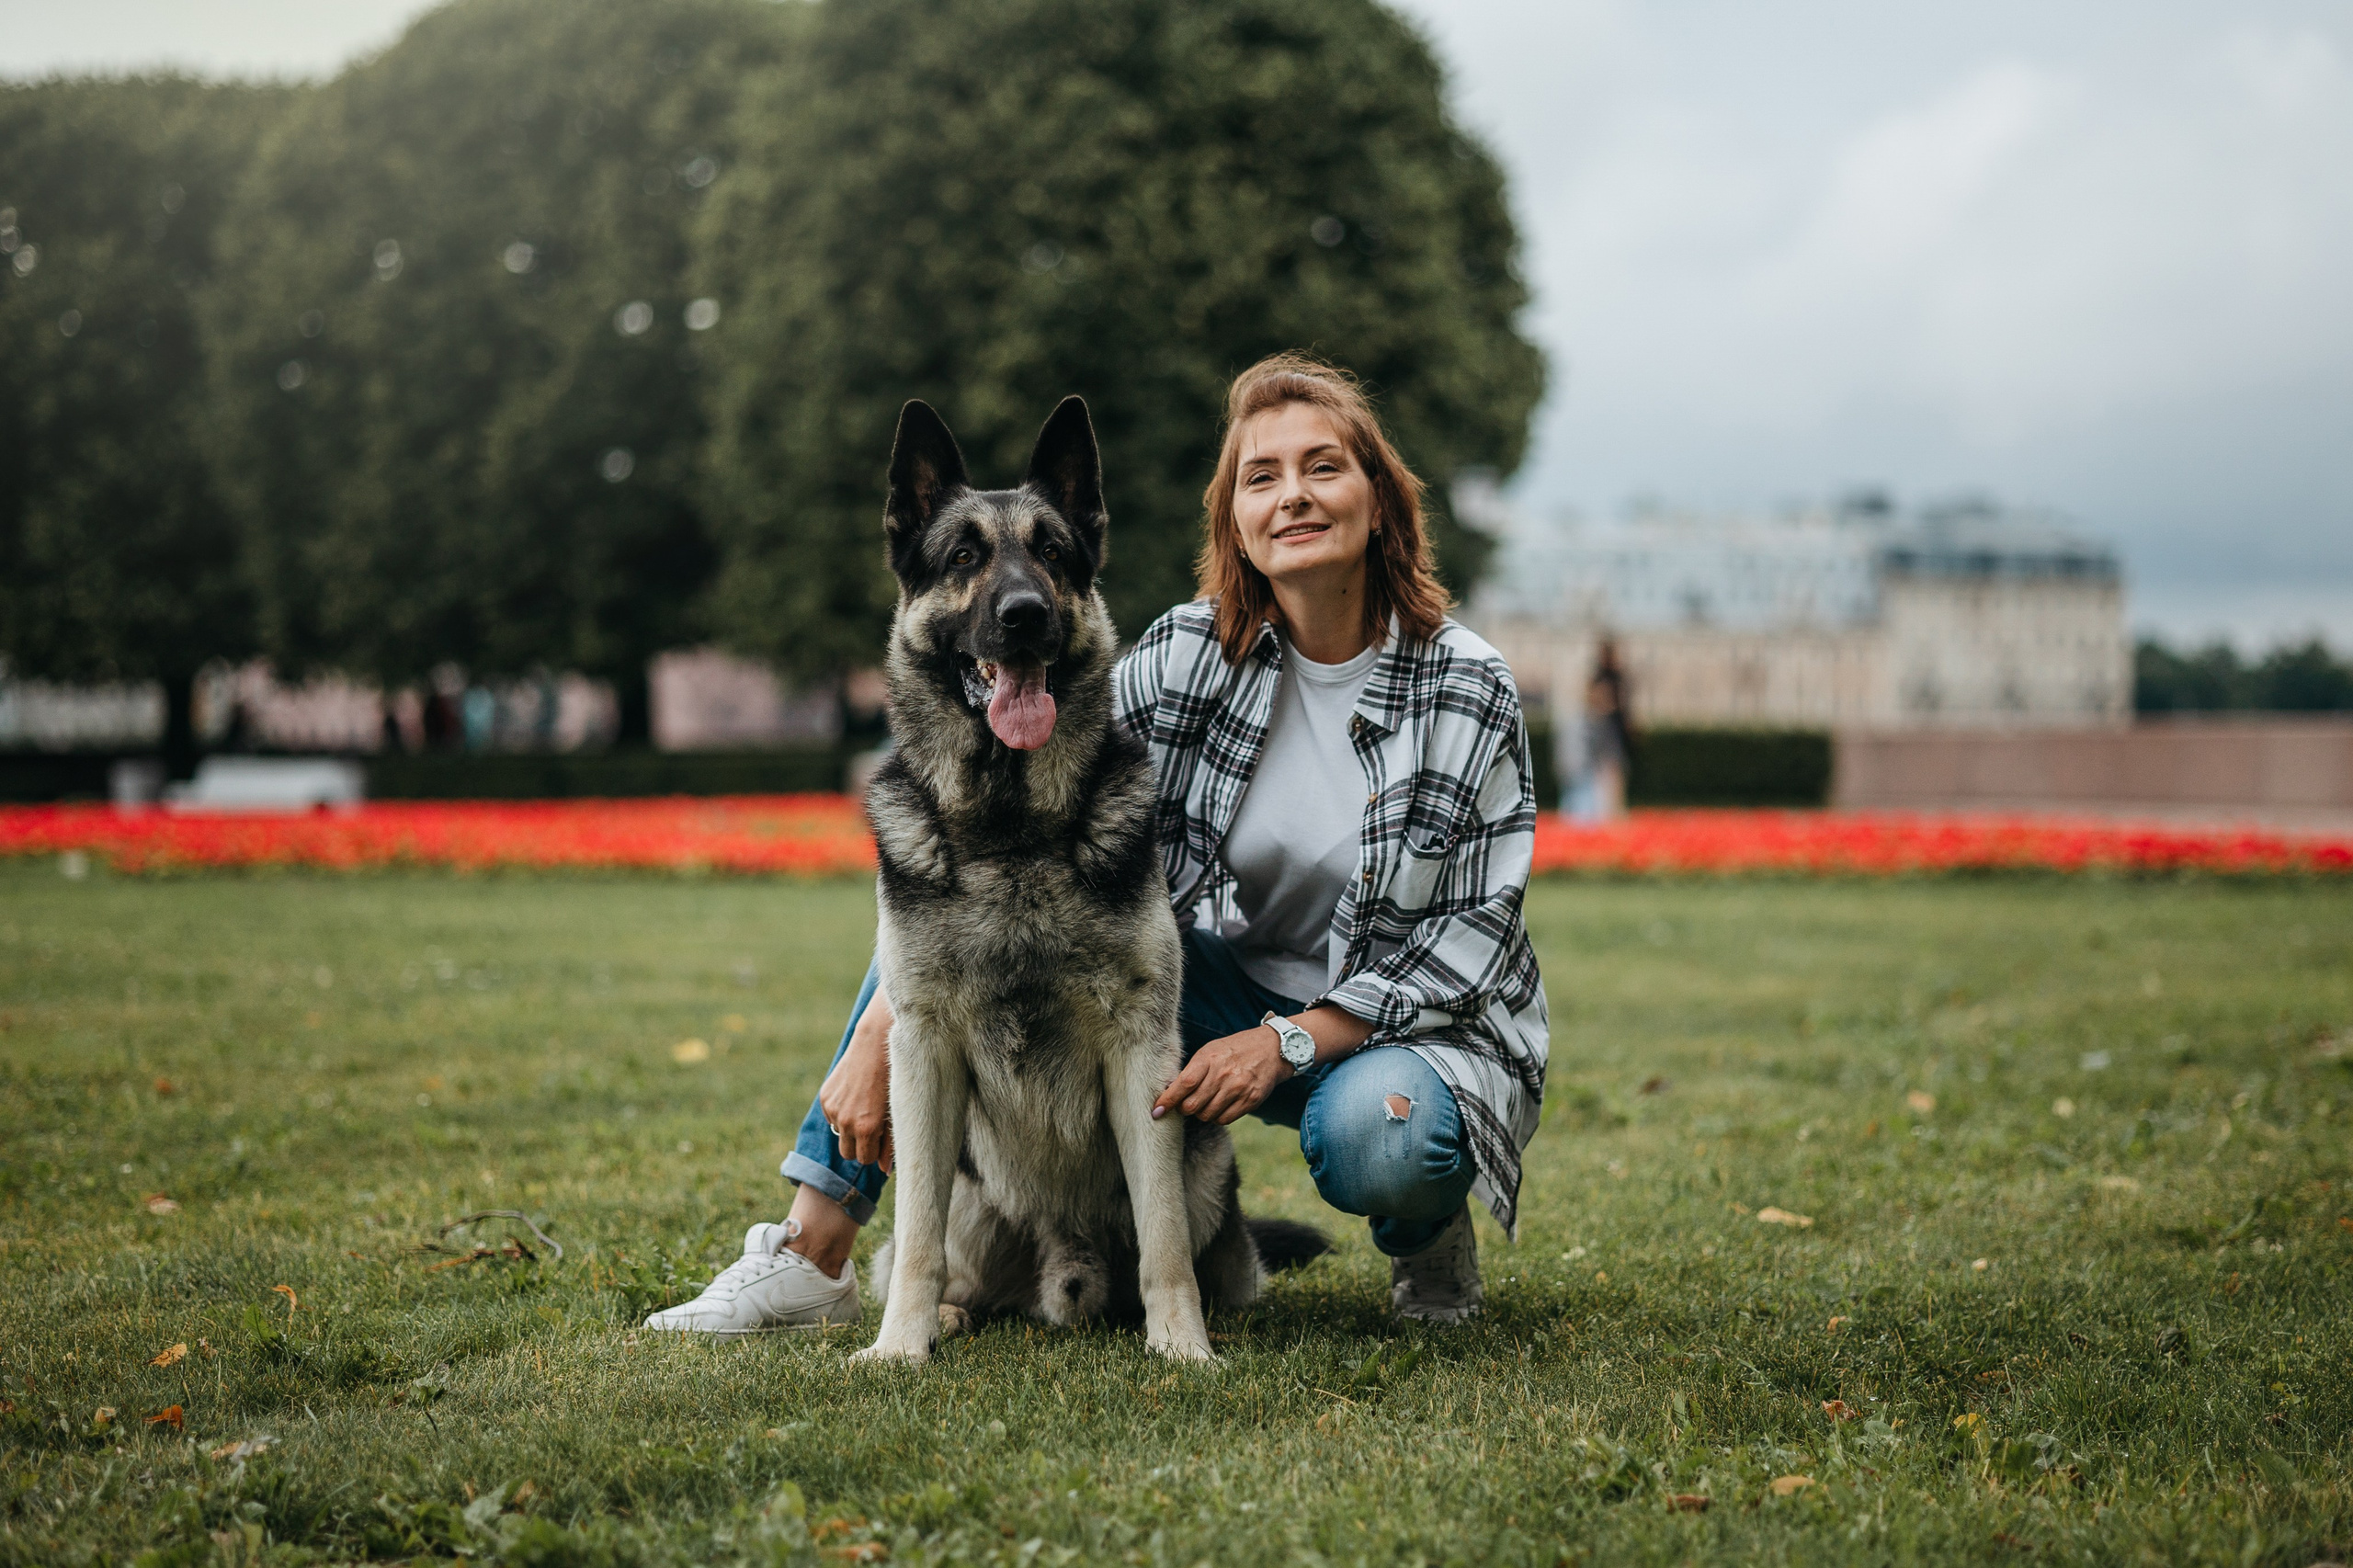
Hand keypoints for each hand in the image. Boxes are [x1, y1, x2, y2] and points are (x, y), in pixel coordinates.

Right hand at [820, 986, 894, 1169]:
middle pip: (848, 1153)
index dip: (874, 1152)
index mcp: (866, 1128)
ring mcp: (833, 1109)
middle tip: (872, 1128)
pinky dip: (841, 1112)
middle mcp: (846, 1121)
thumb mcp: (898, 1113)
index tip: (881, 1140)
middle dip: (860, 1146)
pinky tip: (855, 1095)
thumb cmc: (894, 1079)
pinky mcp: (825, 1097)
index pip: (864, 1160)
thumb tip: (885, 1170)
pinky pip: (832, 1117)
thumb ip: (890, 1144)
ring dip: (849, 1129)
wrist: (876, 1044)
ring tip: (865, 1107)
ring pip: (839, 1135)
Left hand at [1153, 1024, 1287, 1125]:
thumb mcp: (1211, 1051)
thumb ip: (1192, 1071)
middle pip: (1192, 1105)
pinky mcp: (1250, 1100)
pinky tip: (1219, 1106)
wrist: (1272, 1049)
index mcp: (1209, 1058)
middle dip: (1184, 1109)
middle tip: (1186, 1105)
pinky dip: (1217, 1117)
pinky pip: (1224, 1119)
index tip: (1156, 1111)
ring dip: (1202, 1113)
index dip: (1168, 1100)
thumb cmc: (1234, 1050)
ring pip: (1207, 1115)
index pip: (1183, 1084)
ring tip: (1206, 1102)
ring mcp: (1238, 1088)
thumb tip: (1169, 1093)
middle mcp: (1224, 1074)